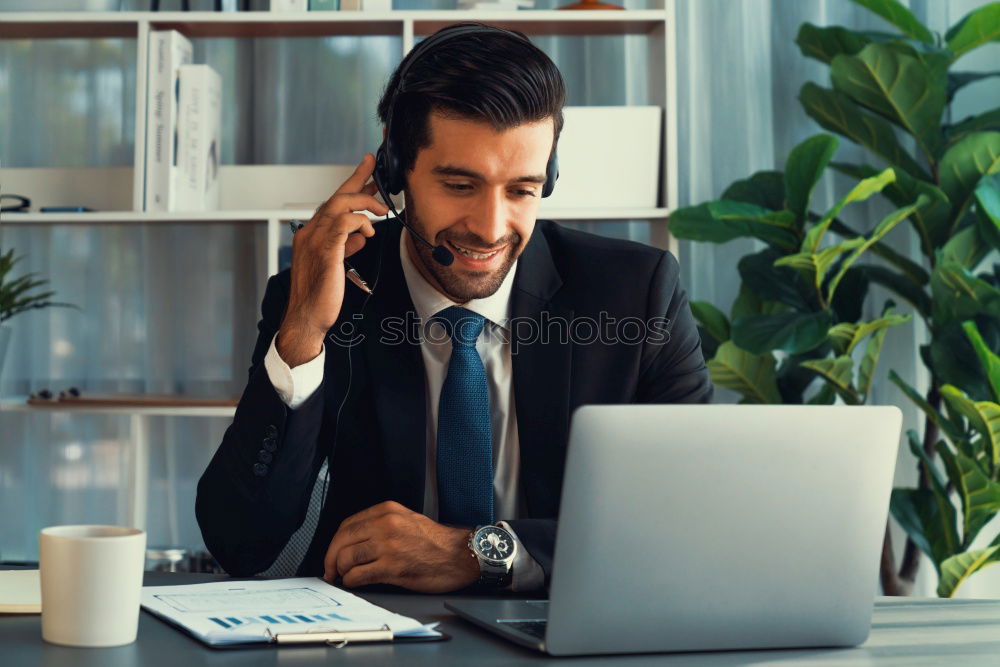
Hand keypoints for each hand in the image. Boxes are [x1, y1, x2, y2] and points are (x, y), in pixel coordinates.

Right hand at [277, 153, 388, 365]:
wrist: (306, 318)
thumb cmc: (320, 296)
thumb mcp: (337, 265)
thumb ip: (347, 247)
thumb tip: (362, 235)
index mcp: (311, 234)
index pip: (332, 202)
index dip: (350, 184)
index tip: (366, 168)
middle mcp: (309, 232)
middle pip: (336, 196)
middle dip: (357, 179)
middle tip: (375, 169)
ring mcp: (315, 239)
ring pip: (340, 204)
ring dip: (365, 204)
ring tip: (380, 211)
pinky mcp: (325, 250)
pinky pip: (345, 223)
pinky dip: (360, 223)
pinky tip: (369, 233)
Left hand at [322, 501, 479, 592]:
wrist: (460, 555)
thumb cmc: (436, 542)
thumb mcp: (406, 520)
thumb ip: (381, 525)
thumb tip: (354, 543)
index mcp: (387, 510)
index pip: (347, 525)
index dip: (334, 543)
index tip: (332, 554)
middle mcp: (385, 524)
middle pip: (342, 540)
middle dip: (330, 559)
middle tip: (330, 570)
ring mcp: (388, 545)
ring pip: (346, 558)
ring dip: (341, 572)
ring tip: (344, 578)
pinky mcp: (392, 567)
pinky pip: (358, 575)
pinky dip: (351, 581)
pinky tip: (355, 583)